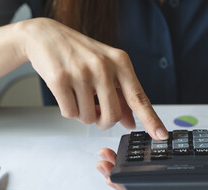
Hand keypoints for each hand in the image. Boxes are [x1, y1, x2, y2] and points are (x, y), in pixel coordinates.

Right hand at [14, 18, 167, 139]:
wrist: (45, 35)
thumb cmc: (79, 53)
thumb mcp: (106, 68)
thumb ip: (120, 95)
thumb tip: (131, 123)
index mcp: (120, 62)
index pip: (139, 97)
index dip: (151, 120)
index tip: (162, 136)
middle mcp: (103, 66)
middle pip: (112, 116)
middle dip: (103, 121)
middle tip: (97, 112)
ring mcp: (81, 72)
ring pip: (89, 117)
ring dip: (83, 114)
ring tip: (77, 95)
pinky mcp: (60, 79)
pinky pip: (70, 113)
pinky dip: (68, 110)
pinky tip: (65, 93)